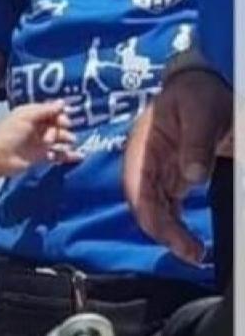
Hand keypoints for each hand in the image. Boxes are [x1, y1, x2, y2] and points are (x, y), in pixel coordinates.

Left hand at [0, 100, 81, 176]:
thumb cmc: (8, 134)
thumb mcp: (26, 117)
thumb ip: (45, 110)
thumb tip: (63, 103)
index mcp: (30, 114)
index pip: (51, 111)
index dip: (60, 115)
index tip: (65, 121)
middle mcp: (36, 127)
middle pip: (57, 125)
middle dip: (62, 128)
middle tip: (62, 134)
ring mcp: (39, 142)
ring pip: (59, 140)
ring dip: (66, 140)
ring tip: (68, 142)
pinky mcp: (41, 157)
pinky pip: (58, 155)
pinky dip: (68, 155)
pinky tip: (78, 156)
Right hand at [123, 69, 230, 264]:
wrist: (202, 86)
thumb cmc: (197, 94)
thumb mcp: (200, 112)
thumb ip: (196, 143)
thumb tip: (193, 178)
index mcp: (141, 145)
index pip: (136, 186)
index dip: (149, 214)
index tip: (171, 236)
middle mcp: (143, 162)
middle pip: (144, 204)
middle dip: (163, 232)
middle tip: (192, 253)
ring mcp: (157, 170)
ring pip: (155, 209)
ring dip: (169, 233)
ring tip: (194, 253)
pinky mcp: (172, 176)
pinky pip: (168, 205)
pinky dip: (176, 224)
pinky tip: (189, 240)